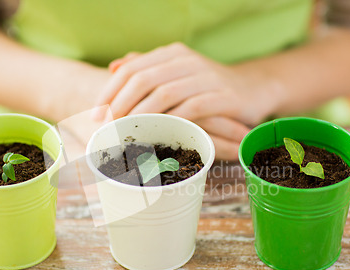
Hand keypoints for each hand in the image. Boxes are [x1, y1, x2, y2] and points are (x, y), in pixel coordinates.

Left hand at [94, 42, 273, 124]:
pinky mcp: (223, 96)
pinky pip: (192, 108)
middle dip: (119, 104)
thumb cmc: (208, 87)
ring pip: (164, 93)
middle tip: (106, 127)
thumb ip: (148, 67)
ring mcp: (206, 77)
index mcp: (172, 54)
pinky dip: (171, 122)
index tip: (96, 114)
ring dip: (140, 115)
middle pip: (143, 79)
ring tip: (126, 133)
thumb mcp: (177, 72)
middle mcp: (187, 61)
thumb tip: (115, 66)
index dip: (109, 91)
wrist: (254, 89)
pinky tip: (158, 135)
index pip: (131, 68)